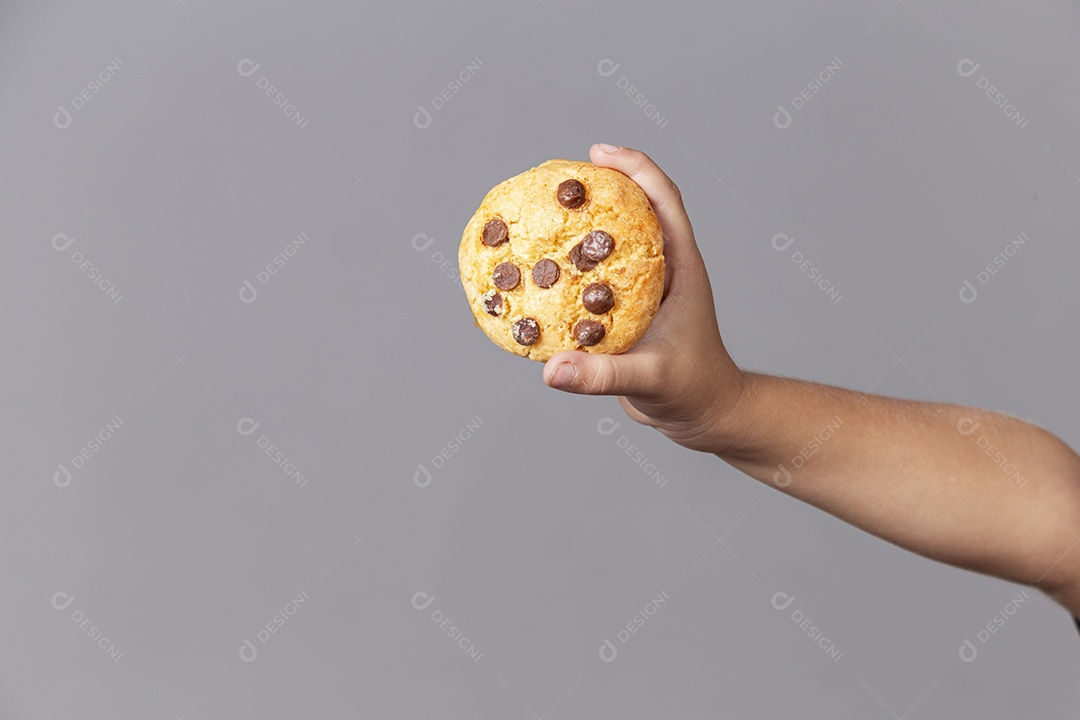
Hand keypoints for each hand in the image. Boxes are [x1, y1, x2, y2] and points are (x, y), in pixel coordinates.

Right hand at [542, 144, 743, 451]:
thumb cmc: (692, 392)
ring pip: (611, 242)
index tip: (596, 153)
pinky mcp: (626, 311)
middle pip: (633, 210)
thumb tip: (552, 371)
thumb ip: (603, 375)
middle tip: (555, 179)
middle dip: (598, 187)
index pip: (663, 201)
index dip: (634, 168)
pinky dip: (569, 268)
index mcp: (681, 268)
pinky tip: (538, 275)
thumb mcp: (649, 380)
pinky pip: (594, 277)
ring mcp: (644, 289)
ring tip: (541, 217)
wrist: (704, 417)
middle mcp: (663, 271)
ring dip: (581, 225)